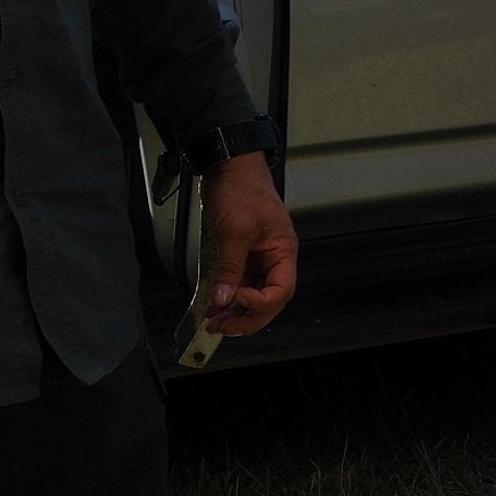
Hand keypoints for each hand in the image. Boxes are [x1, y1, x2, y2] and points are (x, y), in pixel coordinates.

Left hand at [197, 149, 298, 334]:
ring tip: (214, 322)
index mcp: (283, 251)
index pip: (281, 290)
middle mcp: (273, 257)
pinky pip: (237, 282)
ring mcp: (256, 257)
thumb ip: (229, 268)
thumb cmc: (242, 190)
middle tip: (223, 328)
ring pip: (251, 294)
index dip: (260, 303)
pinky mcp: (240, 253)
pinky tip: (212, 305)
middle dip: (247, 317)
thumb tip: (223, 299)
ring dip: (234, 310)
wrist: (228, 166)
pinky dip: (225, 296)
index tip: (236, 301)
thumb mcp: (235, 230)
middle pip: (268, 299)